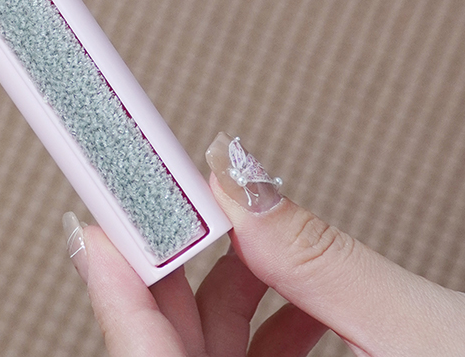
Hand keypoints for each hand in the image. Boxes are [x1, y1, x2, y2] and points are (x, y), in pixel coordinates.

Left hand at [64, 133, 464, 355]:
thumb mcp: (420, 337)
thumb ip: (321, 259)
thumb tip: (235, 180)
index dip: (117, 283)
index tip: (98, 217)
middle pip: (170, 344)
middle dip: (181, 266)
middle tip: (187, 199)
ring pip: (206, 350)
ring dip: (231, 288)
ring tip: (265, 241)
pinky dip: (265, 323)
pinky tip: (300, 298)